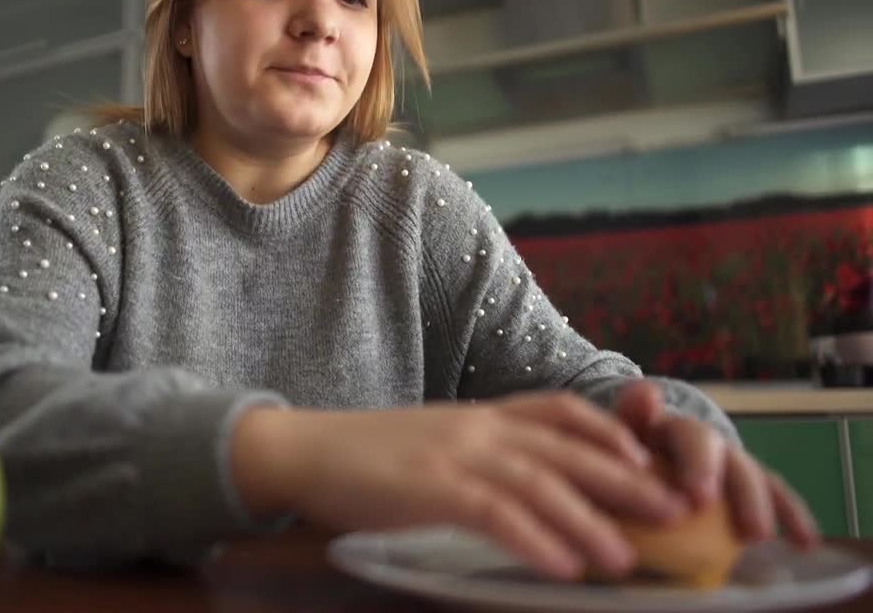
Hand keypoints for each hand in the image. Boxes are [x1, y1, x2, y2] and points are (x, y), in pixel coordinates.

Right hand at [231, 393, 690, 580]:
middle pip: (567, 449)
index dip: (609, 432)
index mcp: (478, 416)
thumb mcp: (431, 442)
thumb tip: (521, 491)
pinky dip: (537, 541)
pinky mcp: (431, 489)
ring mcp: (455, 456)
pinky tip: (565, 566)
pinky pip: (497, 515)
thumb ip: (476, 456)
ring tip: (627, 558)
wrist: (303, 450)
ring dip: (590, 521)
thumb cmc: (364, 457)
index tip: (648, 457)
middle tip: (675, 510)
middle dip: (625, 479)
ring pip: (541, 484)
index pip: (558, 410)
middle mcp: (477, 428)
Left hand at [613, 380, 820, 549]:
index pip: (653, 414)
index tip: (684, 483)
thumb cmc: (623, 457)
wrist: (644, 452)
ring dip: (751, 499)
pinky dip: (789, 514)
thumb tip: (645, 391)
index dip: (667, 434)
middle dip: (705, 467)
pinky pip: (770, 493)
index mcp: (650, 422)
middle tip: (701, 499)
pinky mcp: (743, 479)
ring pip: (742, 469)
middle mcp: (692, 434)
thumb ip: (619, 423)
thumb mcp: (608, 445)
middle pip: (702, 441)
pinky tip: (804, 540)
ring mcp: (722, 455)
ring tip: (754, 533)